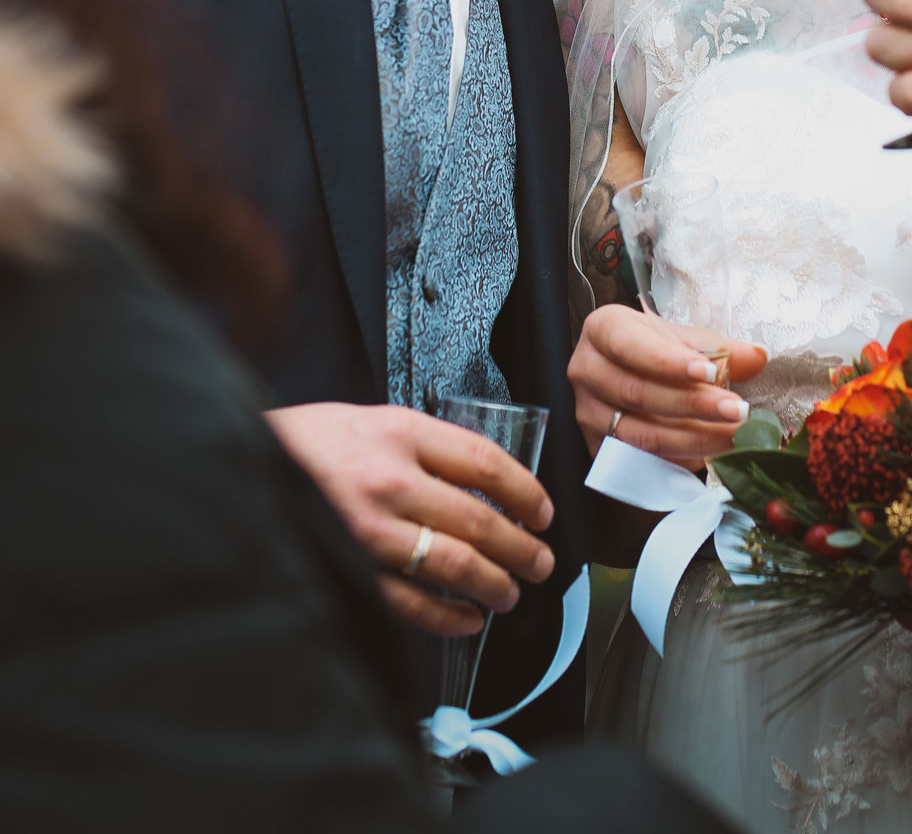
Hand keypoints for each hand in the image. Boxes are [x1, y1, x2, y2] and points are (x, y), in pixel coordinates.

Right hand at [266, 401, 554, 639]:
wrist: (242, 465)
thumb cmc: (309, 441)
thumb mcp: (372, 419)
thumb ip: (425, 447)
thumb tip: (485, 485)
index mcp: (400, 432)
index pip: (486, 464)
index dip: (526, 492)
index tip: (543, 511)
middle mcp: (389, 480)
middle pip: (480, 520)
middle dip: (522, 547)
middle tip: (542, 561)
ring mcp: (369, 530)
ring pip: (455, 565)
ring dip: (495, 584)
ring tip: (512, 591)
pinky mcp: (350, 569)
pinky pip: (412, 603)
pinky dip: (449, 617)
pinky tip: (468, 619)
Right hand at [570, 307, 767, 464]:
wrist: (632, 373)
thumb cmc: (657, 349)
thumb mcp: (686, 339)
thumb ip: (720, 348)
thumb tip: (757, 356)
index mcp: (603, 329)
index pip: (631, 345)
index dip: (669, 361)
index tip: (711, 372)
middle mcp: (587, 370)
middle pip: (638, 393)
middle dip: (693, 404)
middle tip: (737, 411)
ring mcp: (588, 413)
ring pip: (640, 433)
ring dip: (693, 437)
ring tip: (733, 435)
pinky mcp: (599, 448)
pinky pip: (639, 461)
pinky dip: (678, 459)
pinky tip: (710, 455)